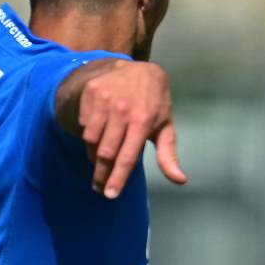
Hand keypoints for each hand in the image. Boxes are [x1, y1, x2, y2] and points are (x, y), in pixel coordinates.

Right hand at [77, 61, 185, 198]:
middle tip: (100, 187)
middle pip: (106, 153)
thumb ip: (169, 155)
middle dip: (102, 175)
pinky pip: (84, 124)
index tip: (110, 195)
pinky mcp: (92, 92)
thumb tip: (180, 180)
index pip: (127, 157)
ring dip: (94, 156)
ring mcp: (105, 99)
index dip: (118, 178)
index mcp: (143, 121)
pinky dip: (90, 134)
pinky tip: (99, 135)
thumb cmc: (155, 105)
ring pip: (91, 140)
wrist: (140, 69)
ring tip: (100, 163)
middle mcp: (122, 110)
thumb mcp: (166, 127)